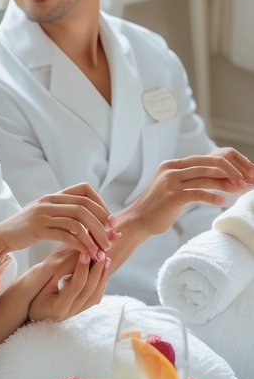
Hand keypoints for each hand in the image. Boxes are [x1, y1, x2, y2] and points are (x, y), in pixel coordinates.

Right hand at [0, 182, 114, 258]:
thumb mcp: (46, 215)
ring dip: (94, 236)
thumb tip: (88, 218)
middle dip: (102, 223)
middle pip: (85, 207)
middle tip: (111, 238)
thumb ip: (63, 212)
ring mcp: (43, 213)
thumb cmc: (26, 229)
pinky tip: (87, 253)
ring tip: (102, 250)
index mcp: (54, 195)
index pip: (85, 189)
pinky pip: (66, 234)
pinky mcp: (38, 228)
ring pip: (78, 221)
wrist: (1, 236)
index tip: (109, 220)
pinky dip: (81, 244)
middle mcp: (50, 200)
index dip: (101, 203)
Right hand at [26, 248, 109, 322]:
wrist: (32, 315)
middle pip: (89, 290)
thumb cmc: (34, 297)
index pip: (76, 286)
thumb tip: (72, 257)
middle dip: (97, 270)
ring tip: (105, 260)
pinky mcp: (80, 309)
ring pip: (95, 295)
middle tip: (101, 253)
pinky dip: (100, 283)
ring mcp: (76, 312)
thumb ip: (56, 274)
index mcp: (58, 307)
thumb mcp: (40, 286)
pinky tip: (102, 271)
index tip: (85, 253)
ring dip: (102, 277)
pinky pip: (94, 297)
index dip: (82, 268)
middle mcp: (70, 312)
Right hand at [126, 151, 253, 237]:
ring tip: (239, 189)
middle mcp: (172, 169)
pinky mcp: (173, 196)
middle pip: (209, 164)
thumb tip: (216, 179)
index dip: (225, 164)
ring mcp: (171, 182)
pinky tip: (223, 202)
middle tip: (245, 180)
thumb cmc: (158, 207)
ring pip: (206, 177)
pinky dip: (213, 197)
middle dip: (231, 171)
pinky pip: (198, 193)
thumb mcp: (172, 187)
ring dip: (226, 184)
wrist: (137, 220)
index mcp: (172, 165)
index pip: (205, 158)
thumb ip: (189, 179)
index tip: (240, 174)